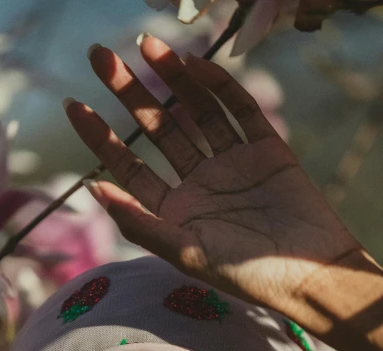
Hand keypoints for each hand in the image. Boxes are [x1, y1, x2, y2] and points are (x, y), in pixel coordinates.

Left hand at [63, 37, 363, 312]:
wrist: (309, 272)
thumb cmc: (245, 273)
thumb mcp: (184, 251)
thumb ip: (139, 222)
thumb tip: (93, 190)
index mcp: (175, 211)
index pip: (129, 167)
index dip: (100, 137)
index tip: (73, 104)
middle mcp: (200, 183)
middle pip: (157, 130)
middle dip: (128, 93)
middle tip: (98, 55)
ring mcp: (232, 163)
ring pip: (195, 112)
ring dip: (171, 77)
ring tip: (144, 44)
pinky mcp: (265, 149)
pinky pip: (238, 109)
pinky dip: (217, 85)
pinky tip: (191, 63)